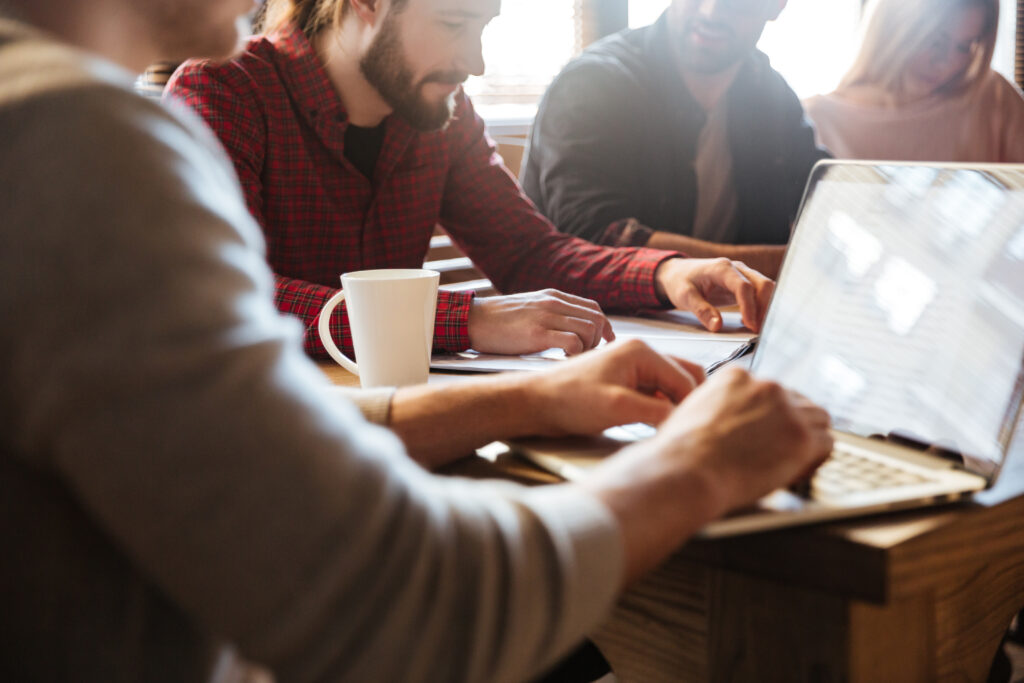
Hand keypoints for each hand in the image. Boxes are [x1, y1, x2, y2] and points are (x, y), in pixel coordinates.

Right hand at [468, 289, 614, 354]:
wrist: (473, 320)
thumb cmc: (498, 320)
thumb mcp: (531, 307)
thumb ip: (551, 313)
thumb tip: (570, 327)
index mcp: (554, 296)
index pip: (593, 308)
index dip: (604, 327)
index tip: (606, 342)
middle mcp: (554, 303)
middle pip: (596, 319)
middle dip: (599, 340)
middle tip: (587, 355)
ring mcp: (546, 317)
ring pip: (590, 330)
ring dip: (588, 349)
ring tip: (574, 358)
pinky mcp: (537, 334)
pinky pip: (573, 343)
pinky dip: (576, 355)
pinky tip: (565, 361)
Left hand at [522, 339, 704, 435]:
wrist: (535, 402)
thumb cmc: (568, 400)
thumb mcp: (616, 408)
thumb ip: (655, 412)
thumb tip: (684, 419)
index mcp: (641, 351)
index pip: (685, 377)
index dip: (691, 405)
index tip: (691, 429)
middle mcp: (639, 353)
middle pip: (683, 376)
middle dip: (687, 401)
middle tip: (686, 428)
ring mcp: (631, 367)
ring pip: (669, 386)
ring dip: (673, 406)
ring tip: (671, 430)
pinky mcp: (623, 381)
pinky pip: (653, 393)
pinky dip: (659, 408)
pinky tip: (653, 426)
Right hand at [579, 366, 830, 583]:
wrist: (686, 470)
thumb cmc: (680, 452)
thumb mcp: (693, 412)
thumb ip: (719, 408)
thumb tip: (728, 424)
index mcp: (737, 377)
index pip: (770, 390)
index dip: (770, 415)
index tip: (765, 431)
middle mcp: (765, 387)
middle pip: (798, 401)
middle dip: (791, 425)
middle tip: (779, 449)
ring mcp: (786, 410)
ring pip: (818, 419)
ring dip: (807, 440)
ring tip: (789, 462)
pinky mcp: (800, 437)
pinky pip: (826, 444)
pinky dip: (815, 459)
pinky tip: (796, 471)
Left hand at [653, 257, 774, 331]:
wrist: (677, 272)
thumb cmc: (680, 281)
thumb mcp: (685, 296)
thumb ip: (701, 310)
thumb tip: (717, 326)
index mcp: (721, 268)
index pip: (744, 286)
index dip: (749, 307)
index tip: (750, 325)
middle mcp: (736, 268)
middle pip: (762, 285)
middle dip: (764, 308)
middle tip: (757, 330)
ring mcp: (742, 274)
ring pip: (765, 289)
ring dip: (765, 308)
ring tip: (756, 328)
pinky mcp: (743, 283)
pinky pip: (760, 294)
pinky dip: (761, 307)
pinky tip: (750, 321)